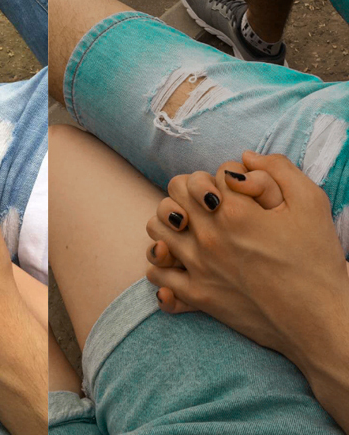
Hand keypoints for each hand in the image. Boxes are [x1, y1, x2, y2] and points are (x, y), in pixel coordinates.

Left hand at [145, 151, 348, 365]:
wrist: (320, 320)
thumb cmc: (317, 260)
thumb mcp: (311, 202)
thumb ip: (278, 169)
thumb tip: (244, 157)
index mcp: (234, 211)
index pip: (201, 175)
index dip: (216, 178)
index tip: (231, 192)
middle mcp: (209, 236)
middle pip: (173, 193)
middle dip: (188, 192)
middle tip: (206, 203)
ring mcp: (198, 266)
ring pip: (156, 227)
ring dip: (170, 222)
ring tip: (188, 227)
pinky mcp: (196, 295)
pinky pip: (157, 272)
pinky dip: (163, 263)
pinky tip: (179, 260)